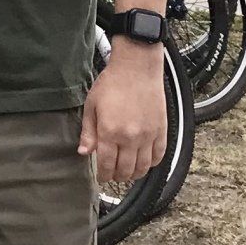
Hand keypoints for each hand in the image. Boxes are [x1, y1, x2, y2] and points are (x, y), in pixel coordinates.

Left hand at [80, 46, 167, 189]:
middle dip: (116, 177)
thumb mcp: (92, 106)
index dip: (103, 175)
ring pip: (142, 167)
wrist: (137, 68)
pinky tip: (144, 162)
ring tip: (127, 172)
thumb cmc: (113, 83)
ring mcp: (148, 136)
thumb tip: (84, 152)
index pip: (106, 165)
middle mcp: (130, 137)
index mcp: (110, 132)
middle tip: (113, 175)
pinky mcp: (161, 131)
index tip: (101, 177)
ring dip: (133, 174)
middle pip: (124, 170)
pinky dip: (151, 164)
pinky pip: (158, 156)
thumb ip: (88, 132)